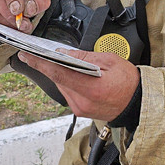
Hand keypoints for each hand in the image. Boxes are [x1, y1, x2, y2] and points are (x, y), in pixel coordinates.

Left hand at [18, 49, 140, 119]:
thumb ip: (86, 57)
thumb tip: (65, 53)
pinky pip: (68, 92)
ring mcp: (80, 108)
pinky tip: (73, 74)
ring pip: (61, 86)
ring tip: (62, 62)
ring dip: (60, 73)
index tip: (27, 55)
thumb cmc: (128, 81)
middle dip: (50, 66)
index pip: (58, 73)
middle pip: (58, 80)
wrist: (137, 102)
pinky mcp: (80, 111)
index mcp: (90, 88)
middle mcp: (82, 102)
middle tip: (43, 53)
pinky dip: (68, 81)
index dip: (40, 63)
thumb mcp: (110, 60)